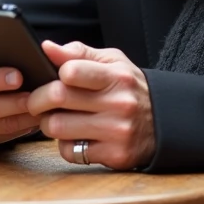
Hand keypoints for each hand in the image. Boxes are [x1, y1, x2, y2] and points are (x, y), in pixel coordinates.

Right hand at [0, 55, 41, 146]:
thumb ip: (4, 53)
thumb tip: (30, 54)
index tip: (18, 77)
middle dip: (16, 102)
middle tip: (38, 96)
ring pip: (0, 125)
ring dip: (25, 117)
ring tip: (44, 107)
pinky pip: (5, 136)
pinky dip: (24, 127)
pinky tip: (38, 117)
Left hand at [27, 41, 154, 169]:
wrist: (165, 122)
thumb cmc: (130, 88)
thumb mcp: (113, 63)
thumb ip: (79, 53)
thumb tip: (46, 47)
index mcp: (116, 76)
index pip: (71, 71)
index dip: (52, 75)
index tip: (50, 80)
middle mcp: (119, 103)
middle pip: (57, 97)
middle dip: (38, 100)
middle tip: (37, 102)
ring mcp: (117, 131)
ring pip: (57, 127)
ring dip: (49, 124)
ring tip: (57, 119)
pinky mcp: (115, 155)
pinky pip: (70, 152)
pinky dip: (66, 145)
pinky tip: (76, 137)